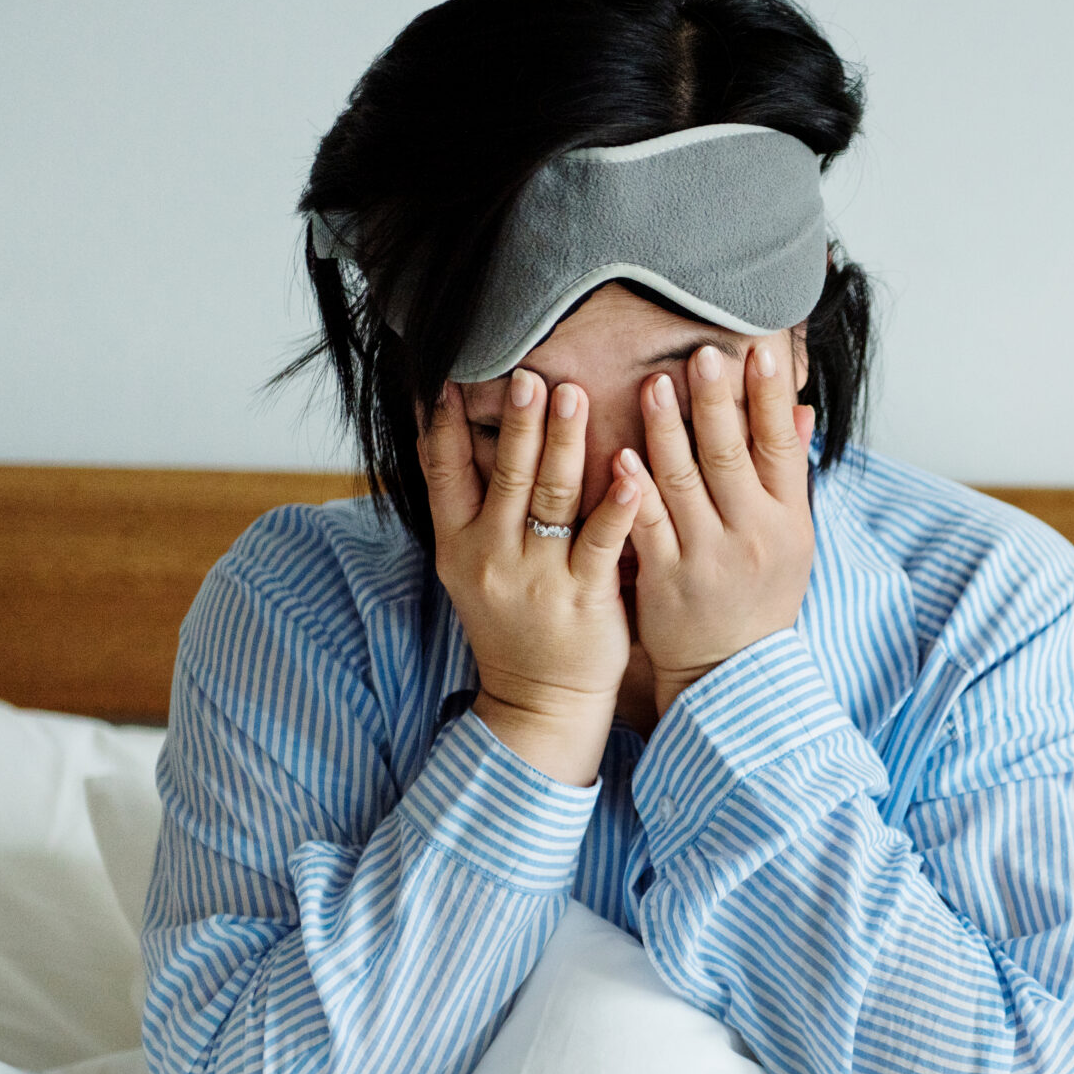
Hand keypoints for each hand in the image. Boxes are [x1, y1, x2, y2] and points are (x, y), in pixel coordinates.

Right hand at [418, 370, 645, 786]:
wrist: (539, 702)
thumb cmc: (512, 626)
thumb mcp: (469, 569)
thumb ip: (467, 508)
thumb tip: (442, 437)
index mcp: (457, 544)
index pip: (443, 470)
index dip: (445, 422)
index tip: (451, 374)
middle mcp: (491, 555)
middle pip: (506, 473)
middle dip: (519, 419)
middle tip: (531, 371)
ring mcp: (537, 577)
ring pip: (551, 496)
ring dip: (562, 441)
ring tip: (573, 393)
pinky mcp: (584, 596)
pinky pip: (602, 540)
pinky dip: (616, 501)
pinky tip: (631, 467)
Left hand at [626, 337, 816, 715]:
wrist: (732, 675)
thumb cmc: (761, 599)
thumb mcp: (793, 540)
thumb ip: (789, 473)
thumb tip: (801, 408)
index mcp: (787, 520)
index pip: (782, 445)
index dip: (769, 396)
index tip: (757, 349)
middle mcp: (752, 534)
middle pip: (733, 455)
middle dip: (717, 401)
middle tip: (702, 352)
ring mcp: (708, 556)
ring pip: (686, 481)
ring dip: (668, 429)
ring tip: (654, 384)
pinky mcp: (667, 578)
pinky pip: (649, 525)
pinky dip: (635, 489)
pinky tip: (619, 454)